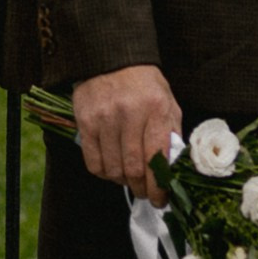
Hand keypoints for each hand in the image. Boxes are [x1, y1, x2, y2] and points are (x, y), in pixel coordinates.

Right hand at [73, 62, 182, 197]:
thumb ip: (171, 133)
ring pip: (113, 169)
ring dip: (122, 181)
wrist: (112, 59)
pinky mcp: (85, 122)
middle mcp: (130, 114)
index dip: (159, 186)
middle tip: (144, 193)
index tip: (160, 199)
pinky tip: (111, 169)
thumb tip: (172, 168)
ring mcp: (105, 119)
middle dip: (141, 188)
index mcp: (156, 110)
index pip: (158, 159)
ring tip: (128, 178)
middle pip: (134, 168)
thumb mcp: (168, 102)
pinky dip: (103, 173)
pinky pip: (93, 162)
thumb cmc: (145, 85)